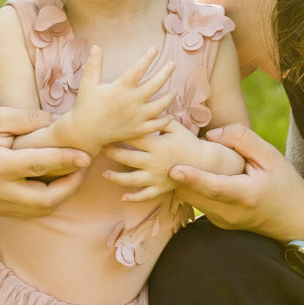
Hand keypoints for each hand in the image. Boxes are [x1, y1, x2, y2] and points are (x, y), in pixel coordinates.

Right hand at [0, 98, 90, 218]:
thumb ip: (28, 118)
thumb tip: (60, 122)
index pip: (38, 166)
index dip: (65, 161)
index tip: (87, 155)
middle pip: (44, 199)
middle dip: (70, 186)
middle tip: (85, 166)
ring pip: (41, 209)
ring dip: (63, 194)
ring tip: (76, 172)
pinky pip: (32, 211)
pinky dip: (50, 199)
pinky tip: (60, 181)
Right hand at [60, 46, 173, 151]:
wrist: (84, 133)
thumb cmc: (85, 106)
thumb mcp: (88, 83)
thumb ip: (94, 65)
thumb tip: (96, 46)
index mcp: (120, 88)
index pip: (138, 69)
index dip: (147, 58)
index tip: (155, 49)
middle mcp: (131, 102)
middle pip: (155, 85)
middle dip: (166, 73)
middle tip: (172, 64)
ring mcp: (136, 117)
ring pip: (160, 105)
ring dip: (170, 96)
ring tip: (174, 90)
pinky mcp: (138, 130)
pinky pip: (156, 125)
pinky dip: (165, 120)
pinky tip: (170, 115)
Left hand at [103, 127, 234, 203]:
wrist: (205, 163)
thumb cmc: (187, 142)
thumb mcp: (175, 128)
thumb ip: (159, 119)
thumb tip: (143, 107)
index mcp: (157, 144)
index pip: (133, 138)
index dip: (118, 133)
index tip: (105, 130)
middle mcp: (154, 161)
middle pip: (127, 157)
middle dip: (111, 153)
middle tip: (98, 149)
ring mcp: (157, 177)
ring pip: (132, 179)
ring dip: (116, 177)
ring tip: (104, 175)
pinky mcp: (161, 188)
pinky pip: (145, 195)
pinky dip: (134, 196)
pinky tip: (123, 196)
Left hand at [168, 125, 303, 242]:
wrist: (296, 221)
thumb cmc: (285, 184)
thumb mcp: (271, 156)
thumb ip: (242, 139)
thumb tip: (210, 135)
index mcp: (246, 195)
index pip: (214, 187)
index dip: (193, 177)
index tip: (173, 169)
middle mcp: (230, 213)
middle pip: (193, 193)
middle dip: (180, 173)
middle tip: (172, 149)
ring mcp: (222, 222)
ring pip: (191, 199)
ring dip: (184, 180)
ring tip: (184, 158)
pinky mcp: (217, 223)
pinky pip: (197, 202)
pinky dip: (193, 187)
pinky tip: (197, 172)